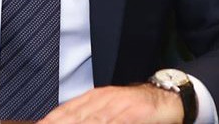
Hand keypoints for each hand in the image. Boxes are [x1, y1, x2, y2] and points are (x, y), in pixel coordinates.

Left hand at [39, 84, 183, 123]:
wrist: (167, 97)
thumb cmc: (136, 108)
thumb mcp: (109, 110)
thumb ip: (89, 116)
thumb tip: (67, 120)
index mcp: (94, 99)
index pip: (65, 112)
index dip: (51, 120)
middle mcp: (102, 100)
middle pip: (74, 117)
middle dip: (59, 123)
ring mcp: (118, 105)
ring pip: (92, 120)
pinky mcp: (134, 112)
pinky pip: (115, 121)